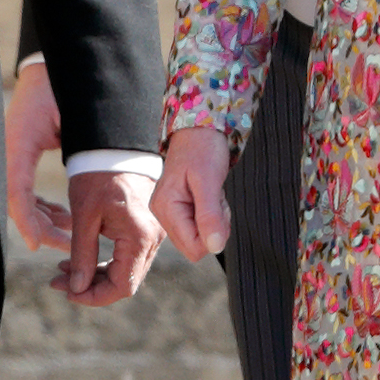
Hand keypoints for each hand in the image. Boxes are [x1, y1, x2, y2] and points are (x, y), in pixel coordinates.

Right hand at [5, 62, 71, 251]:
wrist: (49, 67)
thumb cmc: (53, 92)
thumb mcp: (60, 125)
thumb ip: (59, 164)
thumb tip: (68, 204)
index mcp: (14, 148)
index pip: (16, 198)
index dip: (28, 223)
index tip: (40, 245)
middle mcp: (10, 156)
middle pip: (21, 206)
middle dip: (43, 227)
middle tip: (68, 244)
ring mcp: (14, 157)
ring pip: (26, 202)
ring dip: (45, 218)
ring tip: (70, 230)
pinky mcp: (21, 157)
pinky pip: (28, 191)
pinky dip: (44, 206)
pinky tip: (64, 215)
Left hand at [51, 170, 164, 306]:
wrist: (113, 144)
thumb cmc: (96, 174)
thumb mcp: (84, 216)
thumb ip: (81, 255)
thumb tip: (76, 288)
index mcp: (139, 237)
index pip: (121, 286)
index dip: (93, 296)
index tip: (66, 292)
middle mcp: (153, 238)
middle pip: (125, 282)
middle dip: (90, 287)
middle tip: (57, 281)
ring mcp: (154, 233)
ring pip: (126, 270)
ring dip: (95, 274)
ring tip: (63, 269)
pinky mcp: (147, 226)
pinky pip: (129, 254)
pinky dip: (105, 261)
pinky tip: (80, 257)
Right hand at [152, 126, 231, 261]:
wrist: (198, 130)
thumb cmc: (202, 149)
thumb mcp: (209, 181)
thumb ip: (210, 216)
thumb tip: (215, 247)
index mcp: (166, 208)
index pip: (194, 248)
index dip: (214, 234)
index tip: (216, 206)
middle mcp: (163, 214)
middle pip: (196, 245)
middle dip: (213, 226)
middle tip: (214, 198)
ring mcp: (169, 212)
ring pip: (200, 237)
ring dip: (213, 218)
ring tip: (211, 193)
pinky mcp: (177, 210)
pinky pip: (199, 225)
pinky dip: (210, 213)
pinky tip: (208, 194)